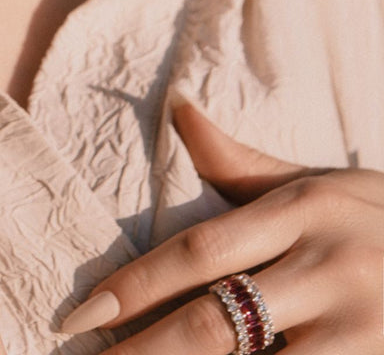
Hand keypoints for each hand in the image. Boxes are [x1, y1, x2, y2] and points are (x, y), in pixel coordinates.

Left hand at [60, 96, 383, 351]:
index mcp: (304, 211)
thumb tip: (177, 106)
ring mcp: (368, 328)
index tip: (80, 314)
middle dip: (148, 351)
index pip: (199, 252)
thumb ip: (244, 165)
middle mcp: (333, 268)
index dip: (135, 286)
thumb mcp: (325, 186)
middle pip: (218, 322)